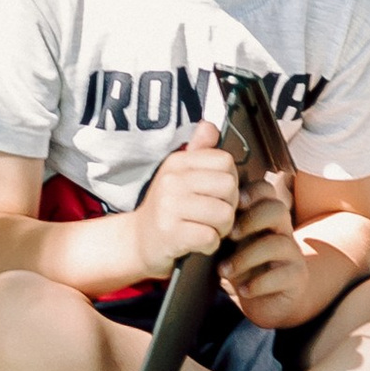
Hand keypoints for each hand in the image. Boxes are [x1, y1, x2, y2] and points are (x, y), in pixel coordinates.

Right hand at [132, 120, 238, 278]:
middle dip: (230, 206)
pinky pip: (210, 237)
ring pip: (224, 214)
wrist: (139, 241)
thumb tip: (211, 125)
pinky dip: (210, 245)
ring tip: (207, 229)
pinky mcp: (170, 233)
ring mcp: (169, 206)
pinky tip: (198, 243)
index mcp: (178, 162)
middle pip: (229, 187)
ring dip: (222, 229)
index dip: (230, 180)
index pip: (225, 161)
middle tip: (214, 215)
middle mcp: (172, 180)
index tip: (216, 193)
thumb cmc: (168, 208)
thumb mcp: (180, 175)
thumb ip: (198, 151)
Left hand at [221, 172, 312, 327]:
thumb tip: (196, 207)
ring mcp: (293, 252)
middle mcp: (283, 229)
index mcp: (265, 214)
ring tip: (223, 271)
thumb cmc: (240, 265)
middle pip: (277, 209)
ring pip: (278, 243)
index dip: (251, 192)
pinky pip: (283, 274)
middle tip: (229, 235)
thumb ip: (219, 224)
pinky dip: (259, 283)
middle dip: (251, 219)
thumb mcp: (227, 242)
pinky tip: (243, 290)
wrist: (263, 302)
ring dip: (246, 257)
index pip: (265, 190)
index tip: (231, 204)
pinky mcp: (297, 277)